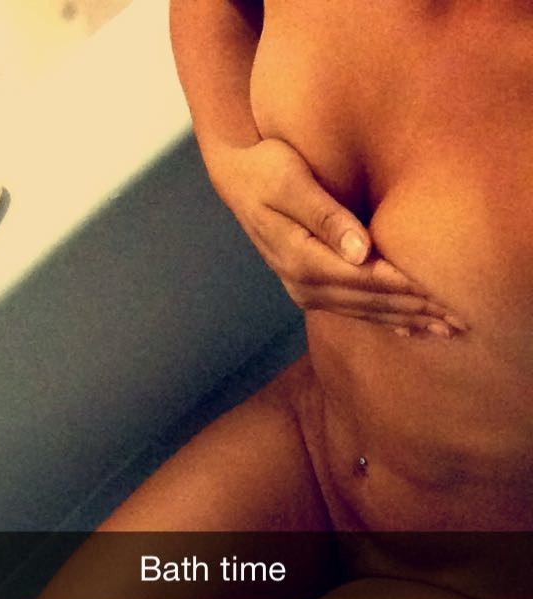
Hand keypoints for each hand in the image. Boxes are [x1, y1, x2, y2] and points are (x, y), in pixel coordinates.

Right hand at [209, 137, 465, 335]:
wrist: (237, 179)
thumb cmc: (268, 168)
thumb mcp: (292, 183)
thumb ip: (326, 217)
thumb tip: (361, 252)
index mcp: (303, 260)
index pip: (367, 280)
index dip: (407, 289)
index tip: (445, 297)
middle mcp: (304, 284)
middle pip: (371, 303)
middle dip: (416, 312)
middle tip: (460, 322)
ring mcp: (306, 292)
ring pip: (366, 313)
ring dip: (407, 322)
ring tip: (446, 331)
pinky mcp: (311, 289)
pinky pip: (355, 311)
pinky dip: (386, 320)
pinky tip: (411, 330)